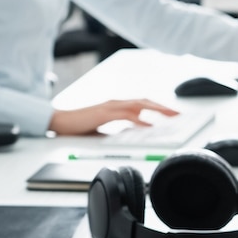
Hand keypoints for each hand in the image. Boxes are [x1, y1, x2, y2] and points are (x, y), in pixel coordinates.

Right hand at [48, 98, 177, 135]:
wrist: (59, 122)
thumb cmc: (78, 126)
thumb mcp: (102, 129)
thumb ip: (116, 130)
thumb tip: (130, 136)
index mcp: (115, 106)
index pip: (141, 104)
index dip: (157, 107)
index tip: (171, 114)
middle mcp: (115, 102)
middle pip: (144, 101)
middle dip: (163, 107)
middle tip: (178, 114)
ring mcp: (110, 106)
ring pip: (139, 104)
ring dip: (156, 109)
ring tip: (170, 116)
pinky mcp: (104, 113)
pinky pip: (126, 115)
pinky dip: (139, 119)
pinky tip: (149, 124)